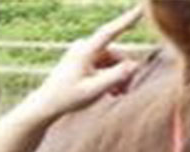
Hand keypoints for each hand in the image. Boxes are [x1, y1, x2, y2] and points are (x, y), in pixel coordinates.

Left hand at [19, 6, 143, 124]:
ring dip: (118, 77)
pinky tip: (113, 92)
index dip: (127, 20)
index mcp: (85, 51)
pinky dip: (111, 77)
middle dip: (124, 72)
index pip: (109, 32)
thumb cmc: (68, 97)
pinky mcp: (85, 60)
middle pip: (116, 54)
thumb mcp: (95, 90)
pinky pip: (105, 65)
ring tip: (118, 95)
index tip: (141, 8)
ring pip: (113, 61)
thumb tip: (135, 65)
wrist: (48, 103)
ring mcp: (85, 53)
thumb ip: (116, 77)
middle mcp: (85, 47)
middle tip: (125, 93)